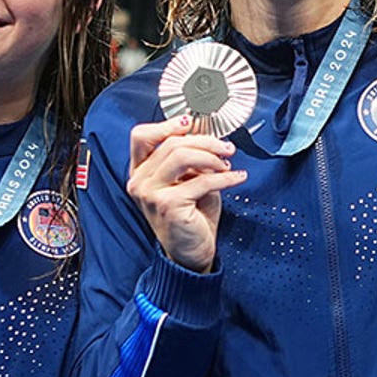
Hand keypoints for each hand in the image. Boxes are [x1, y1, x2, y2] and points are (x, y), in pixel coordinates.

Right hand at [126, 114, 244, 271]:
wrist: (191, 252)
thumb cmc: (191, 216)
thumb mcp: (188, 180)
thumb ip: (189, 159)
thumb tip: (206, 136)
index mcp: (140, 172)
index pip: (141, 136)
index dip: (167, 125)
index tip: (191, 123)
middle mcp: (140, 181)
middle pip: (171, 143)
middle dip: (205, 141)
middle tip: (226, 149)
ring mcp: (150, 193)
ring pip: (182, 156)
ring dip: (212, 157)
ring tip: (227, 165)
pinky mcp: (168, 205)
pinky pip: (202, 180)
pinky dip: (225, 177)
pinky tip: (237, 178)